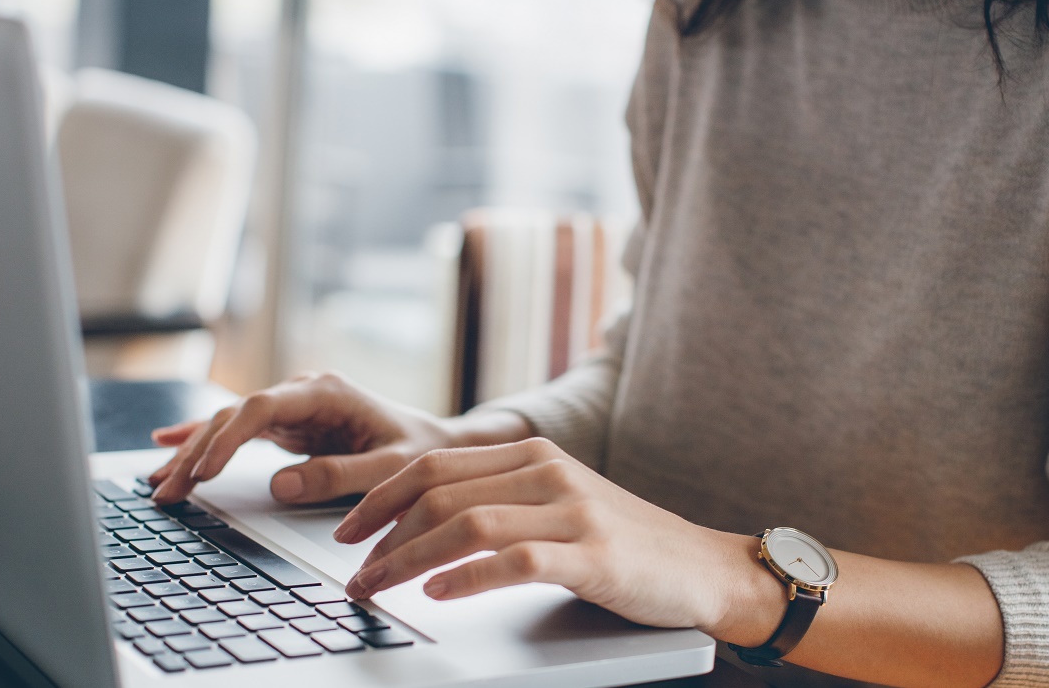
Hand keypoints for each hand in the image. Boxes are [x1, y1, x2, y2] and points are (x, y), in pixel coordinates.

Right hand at [147, 372, 455, 504]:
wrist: (437, 445)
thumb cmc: (419, 452)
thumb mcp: (389, 467)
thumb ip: (339, 475)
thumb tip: (279, 485)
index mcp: (327, 393)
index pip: (262, 408)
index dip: (228, 437)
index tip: (203, 470)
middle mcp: (303, 393)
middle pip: (235, 416)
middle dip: (197, 452)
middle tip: (167, 490)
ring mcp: (293, 408)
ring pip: (228, 424)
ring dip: (192, 452)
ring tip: (158, 483)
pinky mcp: (289, 426)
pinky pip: (237, 431)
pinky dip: (203, 439)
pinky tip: (166, 443)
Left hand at [334, 437, 762, 632]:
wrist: (702, 567)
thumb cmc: (622, 544)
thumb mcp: (558, 504)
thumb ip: (501, 501)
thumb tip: (421, 525)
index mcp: (533, 454)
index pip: (434, 465)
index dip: (380, 498)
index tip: (346, 532)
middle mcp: (548, 472)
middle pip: (439, 491)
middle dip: (382, 534)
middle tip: (353, 572)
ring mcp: (572, 511)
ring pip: (467, 524)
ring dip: (409, 559)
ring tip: (378, 587)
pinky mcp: (592, 555)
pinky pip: (515, 561)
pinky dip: (467, 577)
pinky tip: (438, 593)